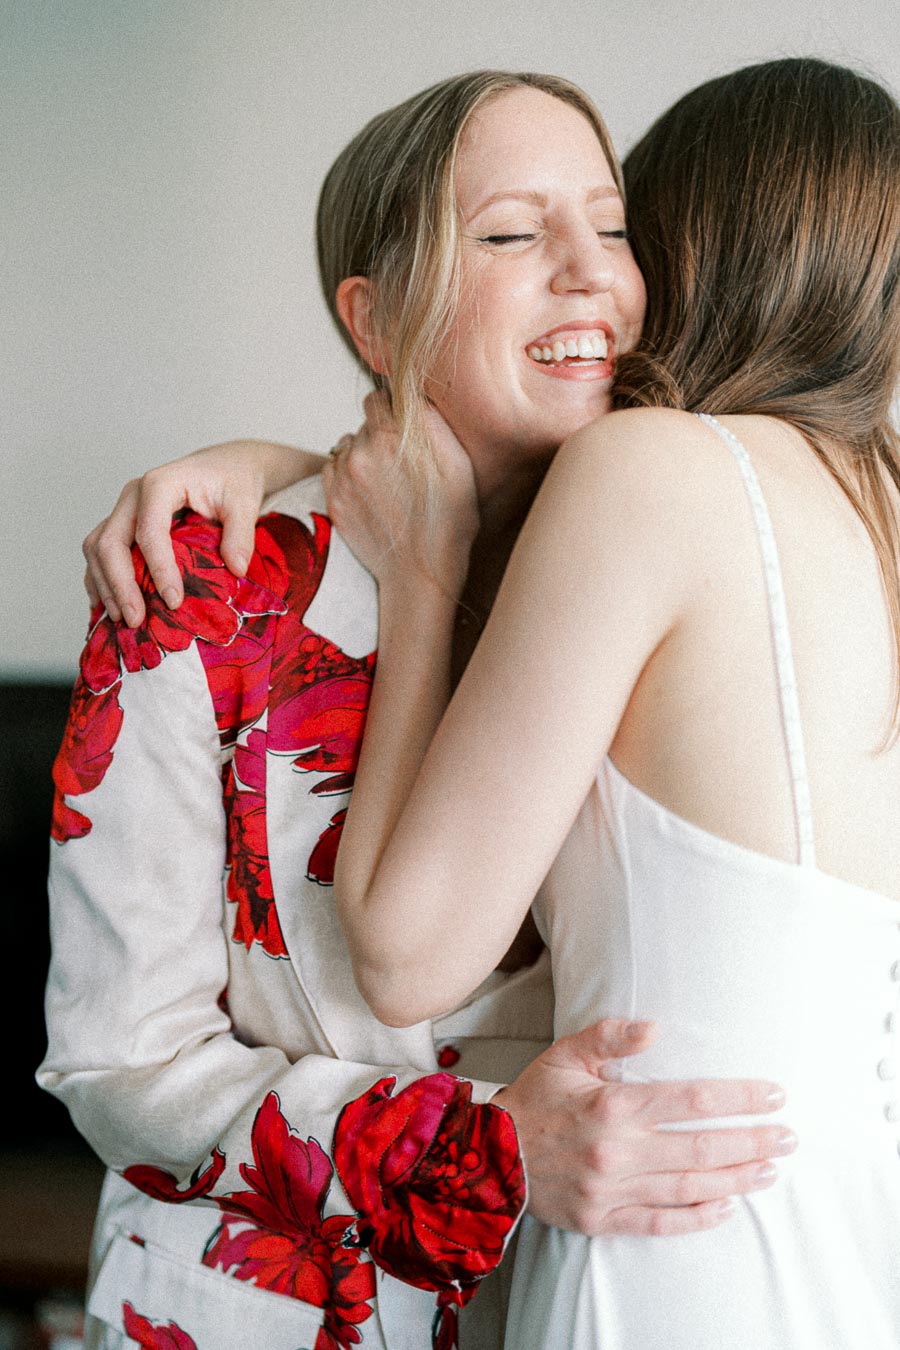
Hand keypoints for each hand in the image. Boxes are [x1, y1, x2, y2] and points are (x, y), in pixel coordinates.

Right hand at [82, 440, 317, 625]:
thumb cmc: (233, 480)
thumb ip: (241, 534)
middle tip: (137, 620)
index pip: (150, 531)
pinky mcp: (123, 523)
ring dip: (105, 586)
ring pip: (97, 548)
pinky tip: (109, 607)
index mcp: (161, 484)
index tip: (174, 602)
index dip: (159, 569)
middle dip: (120, 585)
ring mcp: (124, 509)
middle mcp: (133, 495)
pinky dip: (100, 580)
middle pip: (110, 541)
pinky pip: (99, 553)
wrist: (225, 466)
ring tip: (122, 620)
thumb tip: (236, 569)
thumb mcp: (245, 502)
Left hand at [323, 392, 478, 598]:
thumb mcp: (458, 465)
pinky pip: (334, 469)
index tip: (405, 427)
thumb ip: (433, 421)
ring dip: (364, 455)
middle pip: (364, 424)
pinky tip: (372, 494)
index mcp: (392, 435)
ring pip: (348, 446)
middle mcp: (361, 450)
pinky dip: (349, 475)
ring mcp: (343, 476)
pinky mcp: (333, 499)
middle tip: (403, 464)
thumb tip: (415, 394)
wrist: (420, 574)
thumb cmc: (449, 522)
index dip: (394, 409)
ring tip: (388, 483)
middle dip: (381, 435)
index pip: (379, 398)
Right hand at [493, 1019, 794, 1236]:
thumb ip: (609, 1037)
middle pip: (702, 1147)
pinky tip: (726, 1207)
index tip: (773, 1094)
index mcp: (612, 1106)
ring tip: (769, 1170)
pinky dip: (697, 1217)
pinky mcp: (604, 1219)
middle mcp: (618, 1150)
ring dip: (736, 1179)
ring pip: (689, 1187)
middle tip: (788, 1136)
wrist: (489, 1154)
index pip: (692, 1100)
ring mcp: (612, 1189)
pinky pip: (660, 1223)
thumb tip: (654, 1027)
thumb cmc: (536, 1097)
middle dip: (752, 1141)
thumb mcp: (566, 1053)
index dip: (738, 1097)